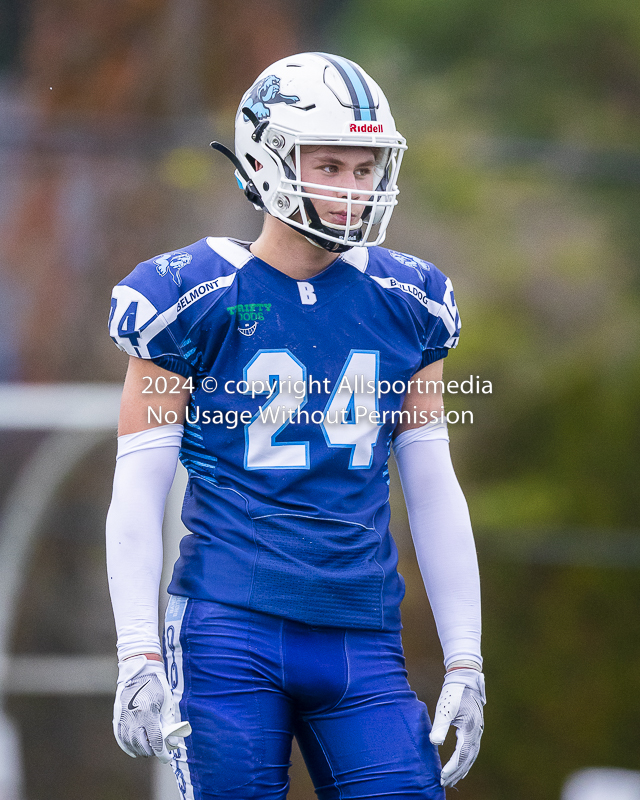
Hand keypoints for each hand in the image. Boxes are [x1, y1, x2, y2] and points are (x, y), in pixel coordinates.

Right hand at [113, 655, 190, 762]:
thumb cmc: (155, 684)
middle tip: (159, 750)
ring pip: (131, 745)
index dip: (162, 752)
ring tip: (149, 749)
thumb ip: (166, 721)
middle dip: (152, 751)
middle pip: (142, 746)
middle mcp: (133, 719)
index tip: (168, 757)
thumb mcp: (165, 701)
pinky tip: (135, 749)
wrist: (138, 671)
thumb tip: (171, 739)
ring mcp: (123, 720)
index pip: (155, 740)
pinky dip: (129, 747)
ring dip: (141, 750)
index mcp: (148, 713)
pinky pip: (121, 739)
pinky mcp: (117, 719)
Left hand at [429, 668, 484, 786]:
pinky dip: (466, 761)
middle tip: (444, 783)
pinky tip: (460, 766)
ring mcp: (477, 731)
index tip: (442, 777)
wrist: (466, 679)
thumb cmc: (454, 693)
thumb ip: (440, 726)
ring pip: (471, 756)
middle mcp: (476, 733)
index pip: (461, 755)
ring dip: (462, 769)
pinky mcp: (475, 728)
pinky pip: (472, 750)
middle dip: (456, 773)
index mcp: (469, 729)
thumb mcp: (445, 708)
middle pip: (468, 759)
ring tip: (452, 780)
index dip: (452, 767)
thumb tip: (435, 743)